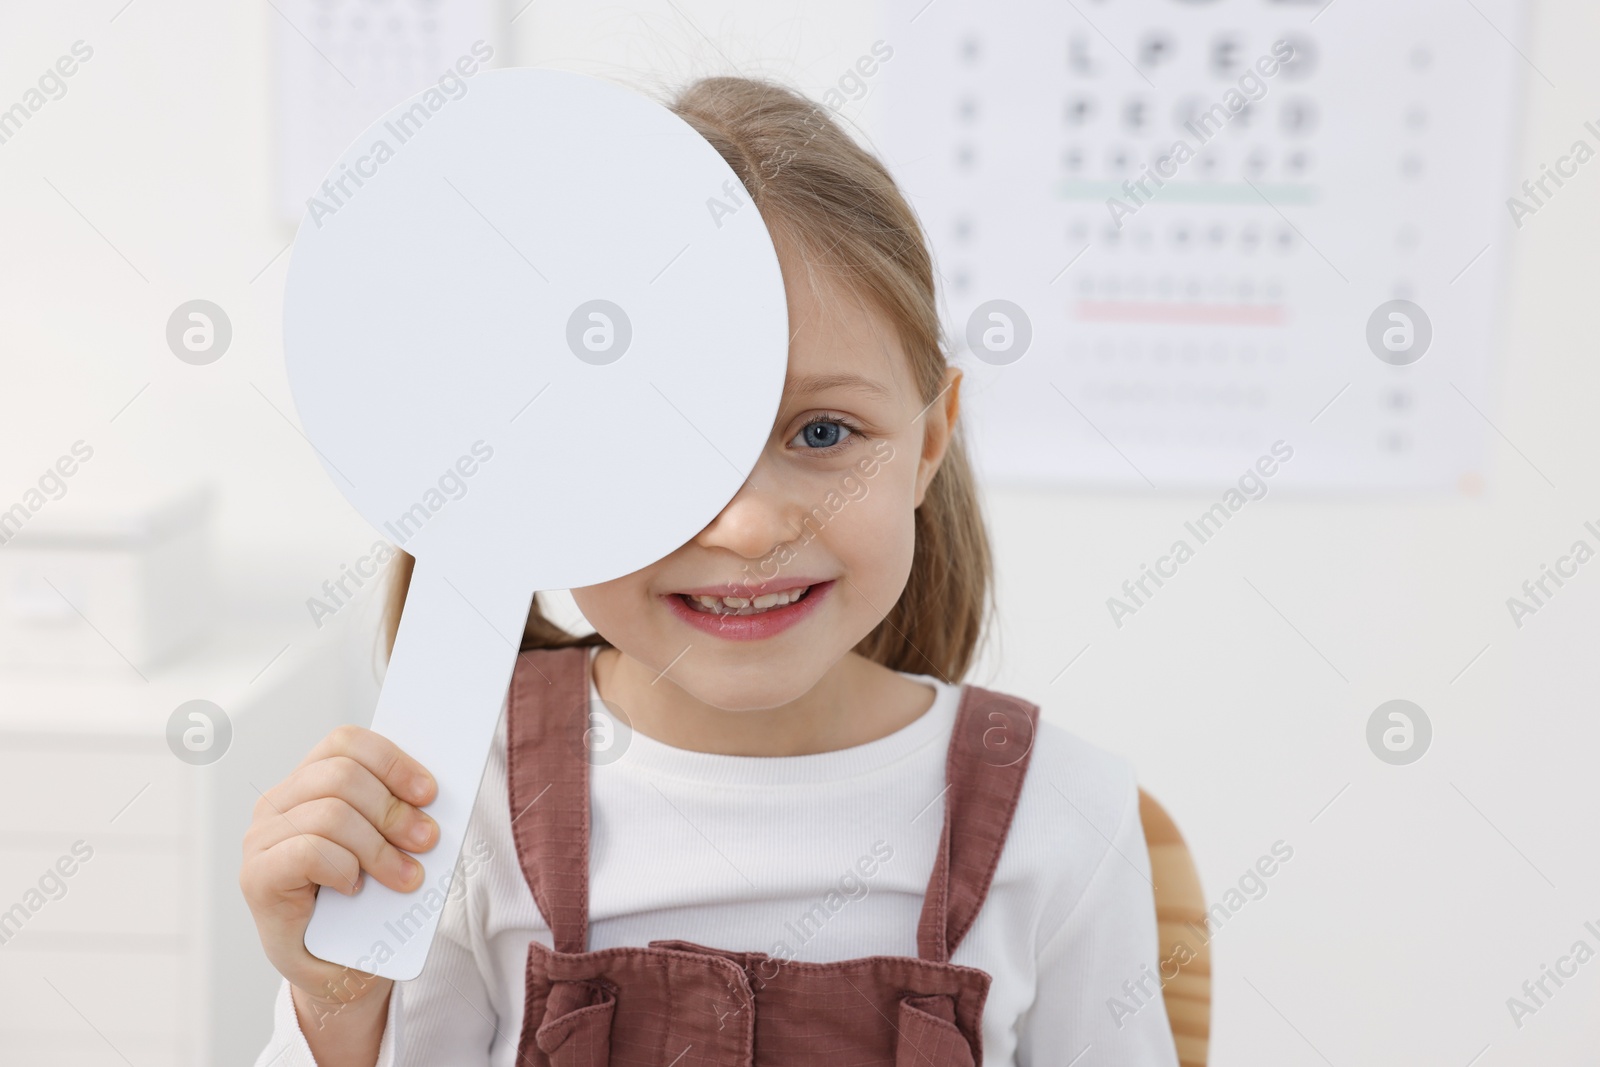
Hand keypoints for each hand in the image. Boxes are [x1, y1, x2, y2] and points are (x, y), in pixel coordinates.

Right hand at [240, 725, 437, 1030]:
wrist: (336, 965)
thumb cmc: (364, 902)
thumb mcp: (388, 847)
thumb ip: (401, 814)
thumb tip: (432, 794)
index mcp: (309, 782)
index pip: (346, 742)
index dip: (392, 760)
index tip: (430, 792)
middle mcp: (278, 804)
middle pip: (343, 776)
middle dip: (392, 809)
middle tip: (427, 841)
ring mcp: (262, 840)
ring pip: (331, 814)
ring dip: (379, 848)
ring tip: (407, 878)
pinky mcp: (256, 877)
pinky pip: (308, 852)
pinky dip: (342, 869)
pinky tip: (355, 887)